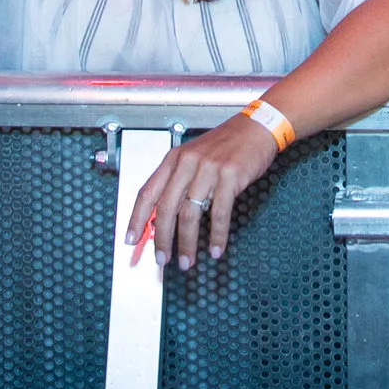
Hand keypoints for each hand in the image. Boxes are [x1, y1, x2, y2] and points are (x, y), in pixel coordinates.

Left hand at [123, 112, 280, 269]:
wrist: (257, 127)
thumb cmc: (227, 144)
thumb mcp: (195, 156)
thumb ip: (178, 181)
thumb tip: (163, 217)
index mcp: (175, 158)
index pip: (147, 192)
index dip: (136, 218)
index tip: (131, 239)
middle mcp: (188, 163)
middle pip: (166, 207)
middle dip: (162, 239)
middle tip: (162, 259)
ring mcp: (209, 169)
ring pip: (190, 214)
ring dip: (187, 243)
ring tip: (188, 261)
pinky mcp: (230, 176)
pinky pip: (219, 213)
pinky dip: (216, 236)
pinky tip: (215, 249)